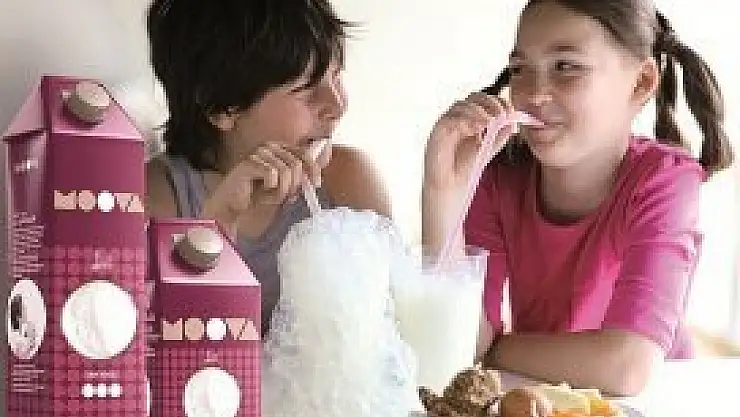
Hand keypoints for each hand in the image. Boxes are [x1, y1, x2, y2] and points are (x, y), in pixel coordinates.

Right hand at [202, 142, 321, 226]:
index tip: (316, 184)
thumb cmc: (258, 194)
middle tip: (288, 196)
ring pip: (286, 170)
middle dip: (295, 184)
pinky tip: (264, 192)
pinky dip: (273, 188)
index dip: (313, 168)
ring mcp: (259, 153)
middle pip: (296, 163)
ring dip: (283, 189)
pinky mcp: (249, 163)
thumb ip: (298, 180)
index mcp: (279, 148)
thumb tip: (314, 178)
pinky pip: (272, 174)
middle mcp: (270, 147)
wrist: (234, 204)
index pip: (303, 153)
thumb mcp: (284, 186)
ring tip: (274, 197)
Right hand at [424, 92, 517, 192]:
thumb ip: (500, 135)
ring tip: (491, 122)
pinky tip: (478, 129)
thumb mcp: (489, 149)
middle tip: (503, 114)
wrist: (450, 187)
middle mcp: (456, 117)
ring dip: (479, 111)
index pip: (483, 100)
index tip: (511, 111)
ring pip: (461, 106)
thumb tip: (515, 121)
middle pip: (473, 98)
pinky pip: (450, 120)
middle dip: (491, 103)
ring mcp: (445, 123)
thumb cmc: (464, 169)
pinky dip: (466, 121)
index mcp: (468, 118)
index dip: (498, 101)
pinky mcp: (437, 132)